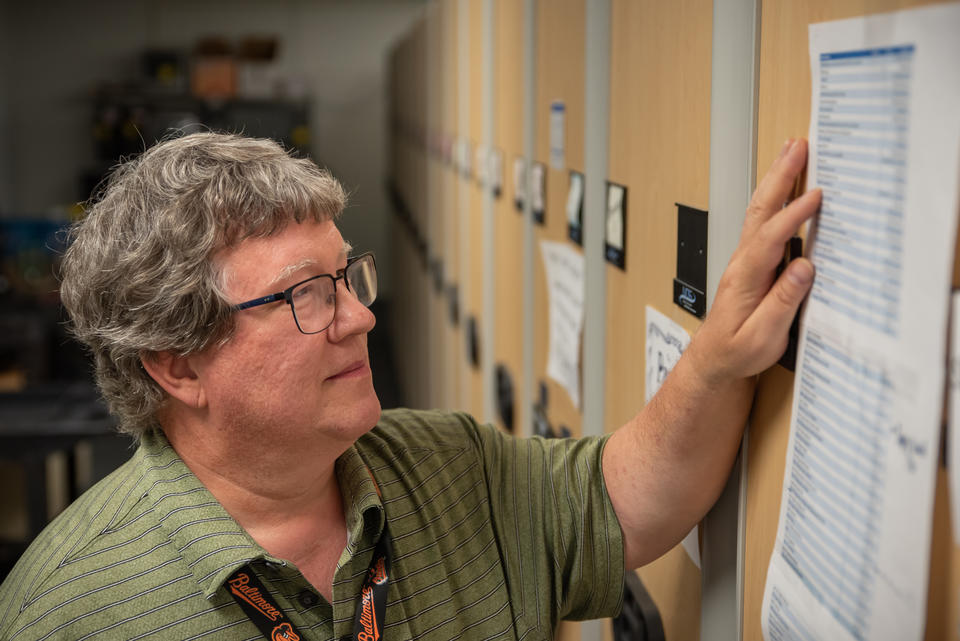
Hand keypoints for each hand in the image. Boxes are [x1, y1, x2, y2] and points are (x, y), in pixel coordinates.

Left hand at [689, 138, 821, 382]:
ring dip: (776, 179)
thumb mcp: (761, 338)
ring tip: (791, 151)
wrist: (713, 360)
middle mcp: (742, 262)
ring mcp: (745, 260)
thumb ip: (782, 303)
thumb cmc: (735, 352)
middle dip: (779, 176)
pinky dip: (776, 198)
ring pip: (760, 211)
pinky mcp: (752, 263)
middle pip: (760, 211)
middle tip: (797, 146)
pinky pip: (765, 222)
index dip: (793, 216)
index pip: (770, 239)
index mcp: (745, 278)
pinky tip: (786, 186)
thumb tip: (803, 268)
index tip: (815, 196)